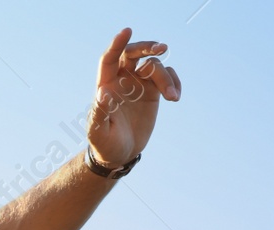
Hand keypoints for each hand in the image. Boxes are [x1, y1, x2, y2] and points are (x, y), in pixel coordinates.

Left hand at [86, 28, 181, 167]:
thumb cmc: (104, 144)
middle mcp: (121, 80)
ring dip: (166, 78)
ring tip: (172, 97)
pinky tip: (175, 97)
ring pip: (154, 66)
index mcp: (105, 85)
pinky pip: (167, 77)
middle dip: (146, 47)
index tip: (127, 31)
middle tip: (161, 48)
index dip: (117, 44)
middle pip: (133, 53)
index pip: (109, 59)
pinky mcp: (152, 92)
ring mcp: (138, 84)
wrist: (119, 154)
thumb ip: (99, 114)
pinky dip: (174, 83)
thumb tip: (102, 94)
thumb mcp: (98, 133)